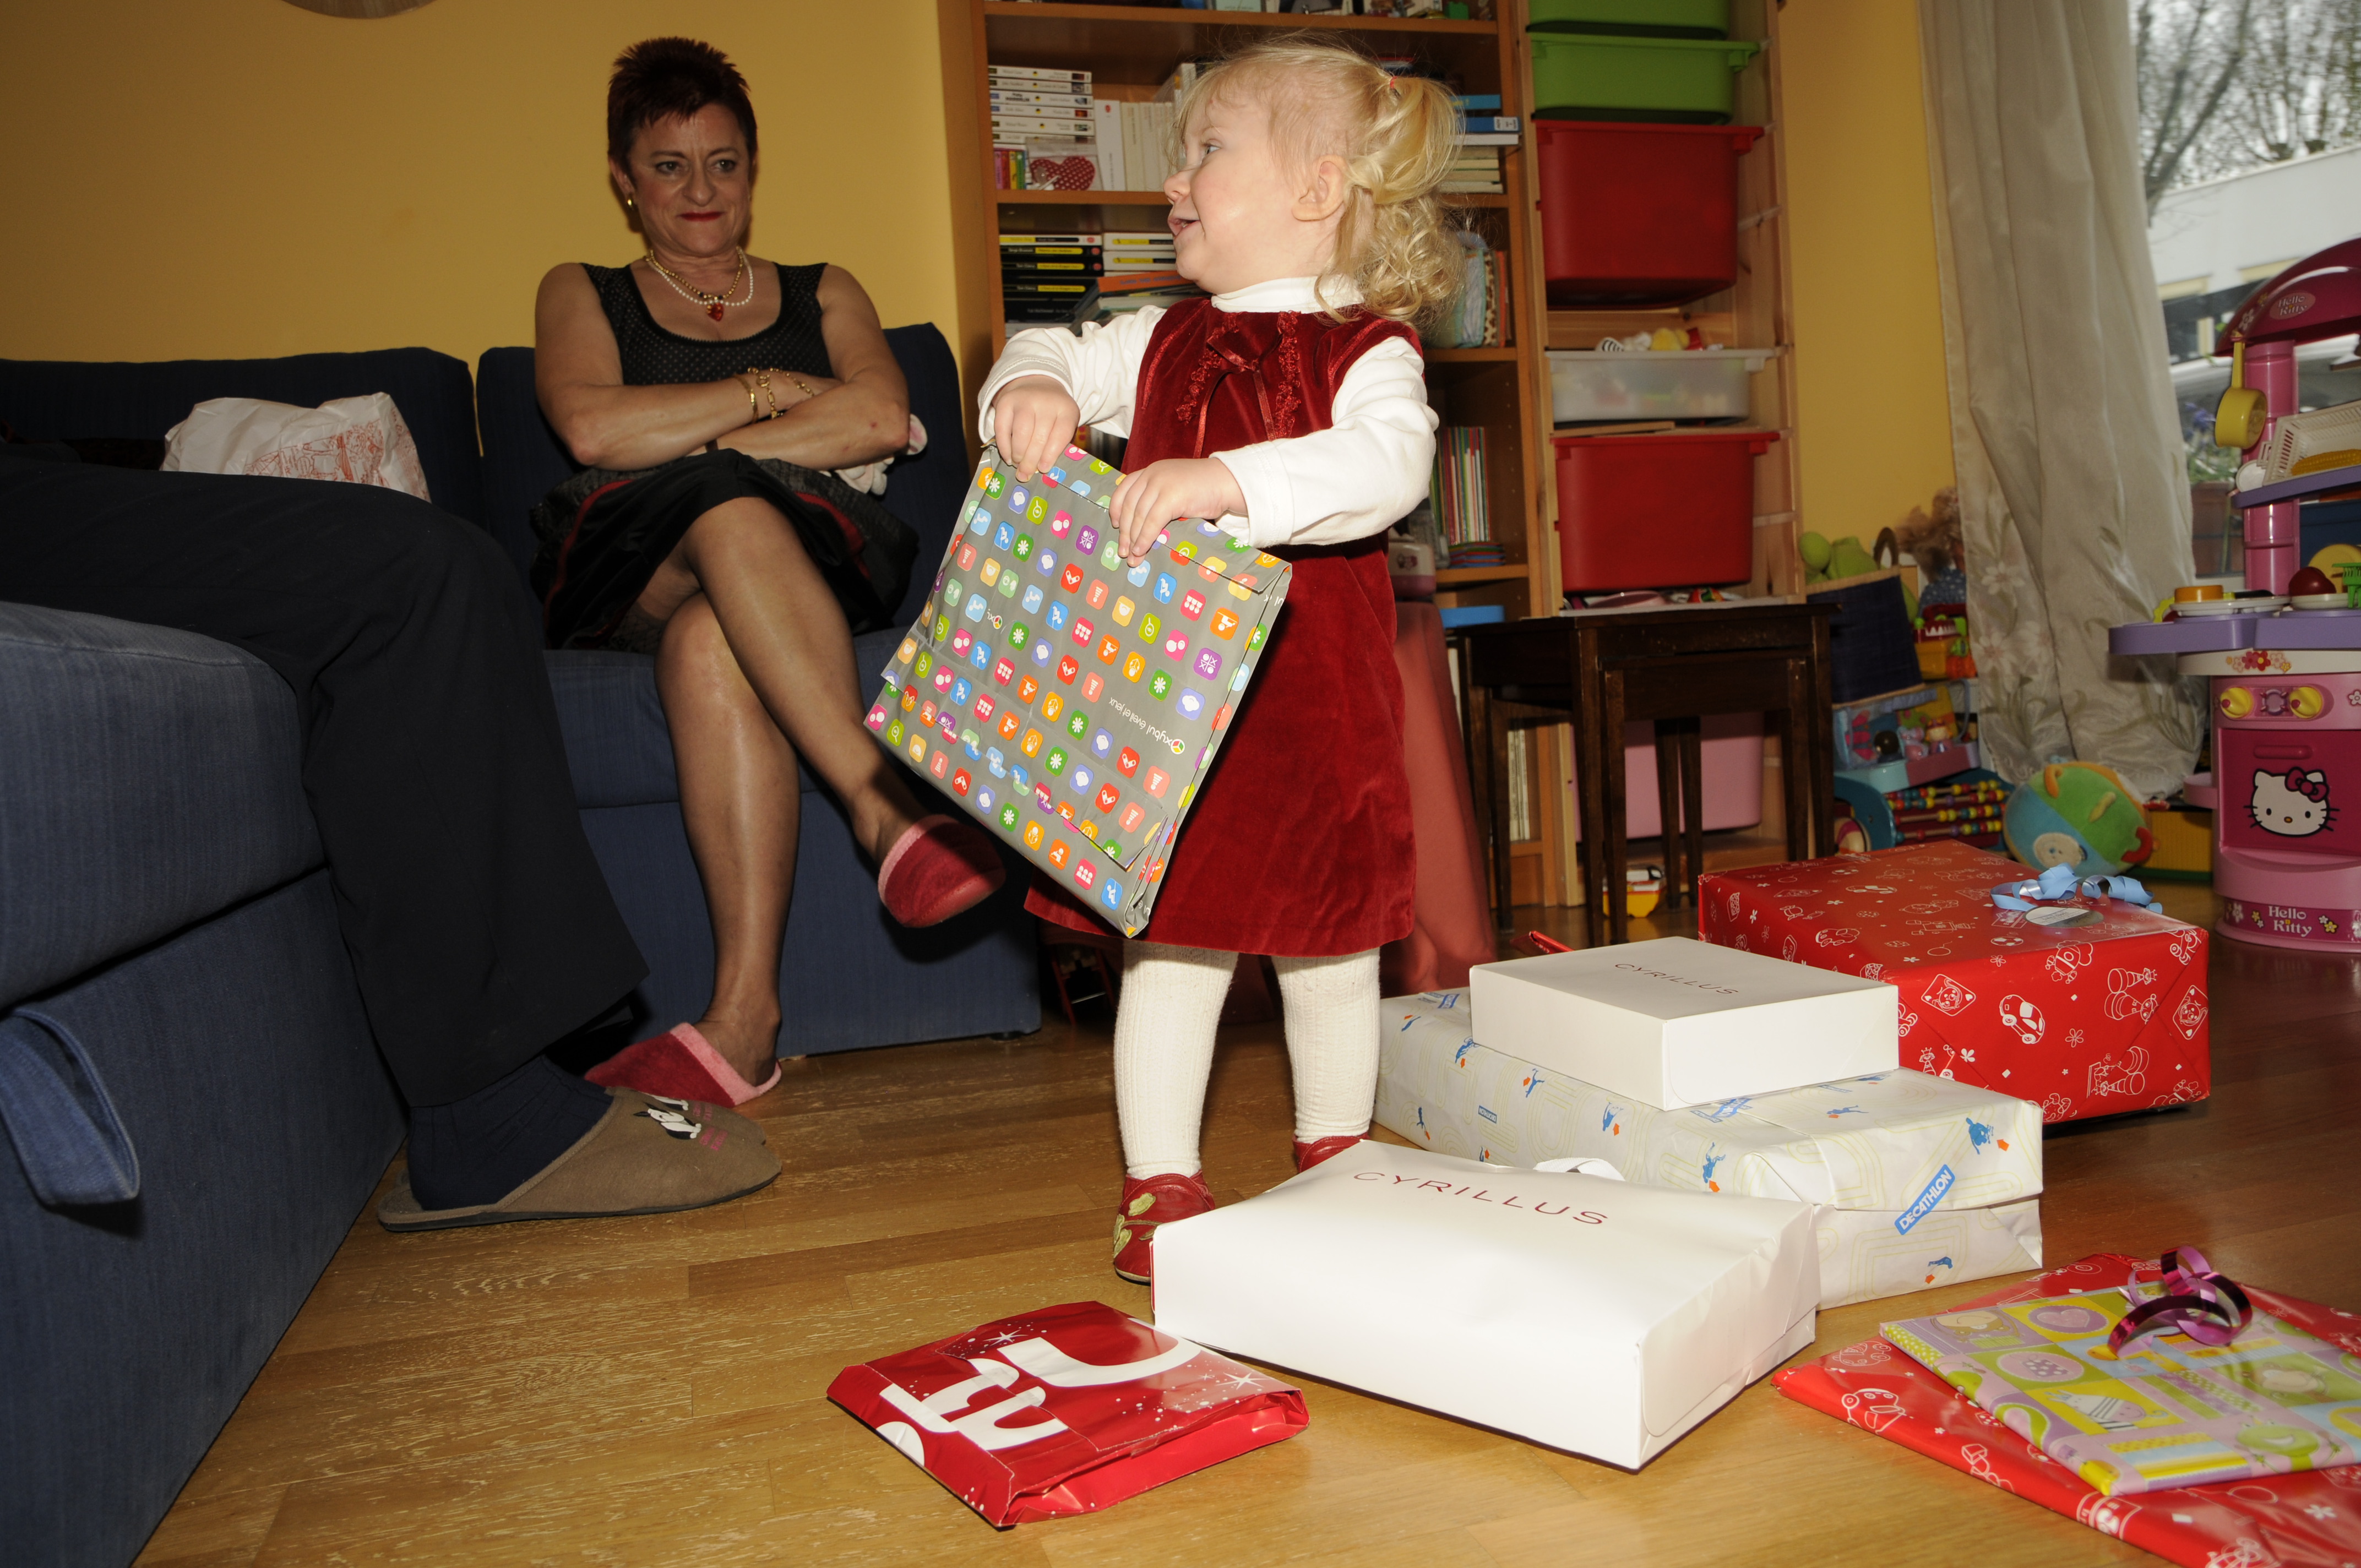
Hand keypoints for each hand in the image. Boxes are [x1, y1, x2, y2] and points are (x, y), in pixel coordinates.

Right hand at [989, 375, 1079, 479]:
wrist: (1037, 385)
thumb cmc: (1053, 413)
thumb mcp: (1063, 423)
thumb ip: (1056, 443)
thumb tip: (1040, 469)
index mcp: (1066, 409)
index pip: (1061, 434)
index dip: (1051, 454)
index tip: (1043, 469)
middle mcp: (1046, 402)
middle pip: (1039, 436)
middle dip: (1031, 460)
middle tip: (1025, 475)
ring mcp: (1025, 400)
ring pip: (1020, 433)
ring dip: (1018, 454)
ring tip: (1017, 465)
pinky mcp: (1006, 402)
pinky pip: (1002, 428)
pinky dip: (1004, 446)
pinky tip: (1008, 457)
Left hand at [1109, 458, 1246, 563]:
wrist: (1229, 482)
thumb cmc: (1206, 488)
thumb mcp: (1176, 487)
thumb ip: (1159, 497)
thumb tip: (1143, 524)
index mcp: (1152, 470)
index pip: (1124, 488)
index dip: (1116, 508)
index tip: (1114, 525)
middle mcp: (1153, 474)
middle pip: (1129, 505)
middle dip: (1124, 531)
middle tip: (1123, 552)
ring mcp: (1161, 483)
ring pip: (1139, 515)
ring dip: (1133, 539)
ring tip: (1132, 557)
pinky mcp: (1171, 496)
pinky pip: (1152, 522)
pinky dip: (1145, 538)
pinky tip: (1142, 550)